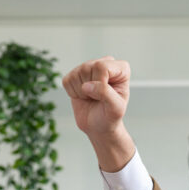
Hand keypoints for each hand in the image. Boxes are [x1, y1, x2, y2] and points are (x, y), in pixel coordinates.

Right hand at [62, 57, 135, 171]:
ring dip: (81, 92)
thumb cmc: (110, 116)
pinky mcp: (75, 74)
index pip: (102, 67)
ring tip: (91, 98)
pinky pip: (67, 80)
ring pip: (77, 73)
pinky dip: (72, 93)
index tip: (105, 97)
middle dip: (90, 89)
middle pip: (87, 68)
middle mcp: (105, 64)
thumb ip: (105, 93)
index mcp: (121, 69)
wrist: (98, 125)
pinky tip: (83, 96)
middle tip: (97, 99)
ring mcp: (89, 67)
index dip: (100, 84)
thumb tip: (86, 86)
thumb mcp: (115, 108)